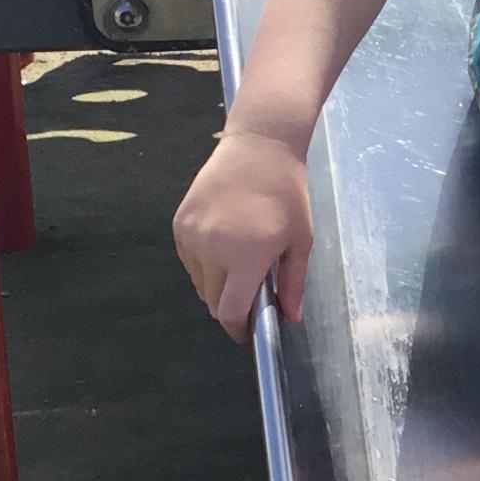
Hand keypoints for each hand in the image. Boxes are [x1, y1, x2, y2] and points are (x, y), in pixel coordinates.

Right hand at [173, 127, 314, 337]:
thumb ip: (293, 284)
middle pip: (212, 302)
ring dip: (216, 286)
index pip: (229, 312)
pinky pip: (189, 261)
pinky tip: (224, 245)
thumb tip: (289, 318)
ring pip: (199, 283)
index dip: (237, 329)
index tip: (247, 332)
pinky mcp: (179, 223)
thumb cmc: (287, 195)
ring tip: (238, 264)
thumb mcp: (300, 241)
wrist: (259, 148)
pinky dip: (204, 265)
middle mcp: (213, 249)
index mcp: (246, 257)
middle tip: (249, 295)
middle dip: (230, 308)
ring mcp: (192, 235)